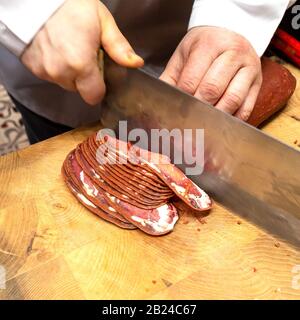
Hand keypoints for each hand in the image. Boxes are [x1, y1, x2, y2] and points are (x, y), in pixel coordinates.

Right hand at [21, 0, 143, 104]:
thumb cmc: (70, 5)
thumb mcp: (102, 21)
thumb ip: (119, 47)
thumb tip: (135, 63)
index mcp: (80, 64)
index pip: (94, 96)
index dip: (99, 86)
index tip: (99, 70)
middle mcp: (61, 72)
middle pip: (80, 90)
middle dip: (85, 78)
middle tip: (84, 53)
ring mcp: (45, 71)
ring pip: (65, 83)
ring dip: (70, 72)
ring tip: (69, 48)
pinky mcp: (33, 67)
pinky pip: (51, 75)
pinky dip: (55, 66)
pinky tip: (56, 49)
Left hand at [160, 26, 261, 120]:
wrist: (231, 32)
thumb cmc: (204, 47)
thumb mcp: (184, 55)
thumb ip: (171, 78)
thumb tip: (157, 101)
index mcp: (209, 44)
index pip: (191, 80)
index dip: (182, 100)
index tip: (174, 114)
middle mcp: (233, 53)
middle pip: (212, 90)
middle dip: (197, 110)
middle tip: (186, 123)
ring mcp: (249, 68)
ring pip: (232, 100)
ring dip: (215, 117)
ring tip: (202, 127)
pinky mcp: (258, 82)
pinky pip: (246, 107)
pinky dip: (232, 120)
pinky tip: (220, 125)